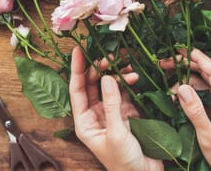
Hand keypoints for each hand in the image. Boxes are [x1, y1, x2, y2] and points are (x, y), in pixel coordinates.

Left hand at [69, 47, 163, 170]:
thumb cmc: (124, 162)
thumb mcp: (116, 132)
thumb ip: (111, 104)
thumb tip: (107, 78)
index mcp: (84, 121)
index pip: (77, 90)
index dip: (77, 69)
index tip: (78, 50)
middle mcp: (95, 114)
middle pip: (92, 84)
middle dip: (100, 68)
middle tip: (110, 56)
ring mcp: (110, 112)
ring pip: (109, 85)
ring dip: (117, 74)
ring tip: (127, 66)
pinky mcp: (126, 112)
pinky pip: (124, 91)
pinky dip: (128, 82)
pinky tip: (134, 77)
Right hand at [170, 48, 210, 170]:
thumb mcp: (209, 137)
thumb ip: (195, 112)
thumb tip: (181, 88)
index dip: (198, 58)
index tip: (180, 50)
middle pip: (208, 73)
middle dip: (187, 64)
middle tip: (165, 63)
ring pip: (204, 82)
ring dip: (186, 77)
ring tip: (166, 78)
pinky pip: (204, 93)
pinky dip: (190, 89)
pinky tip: (177, 93)